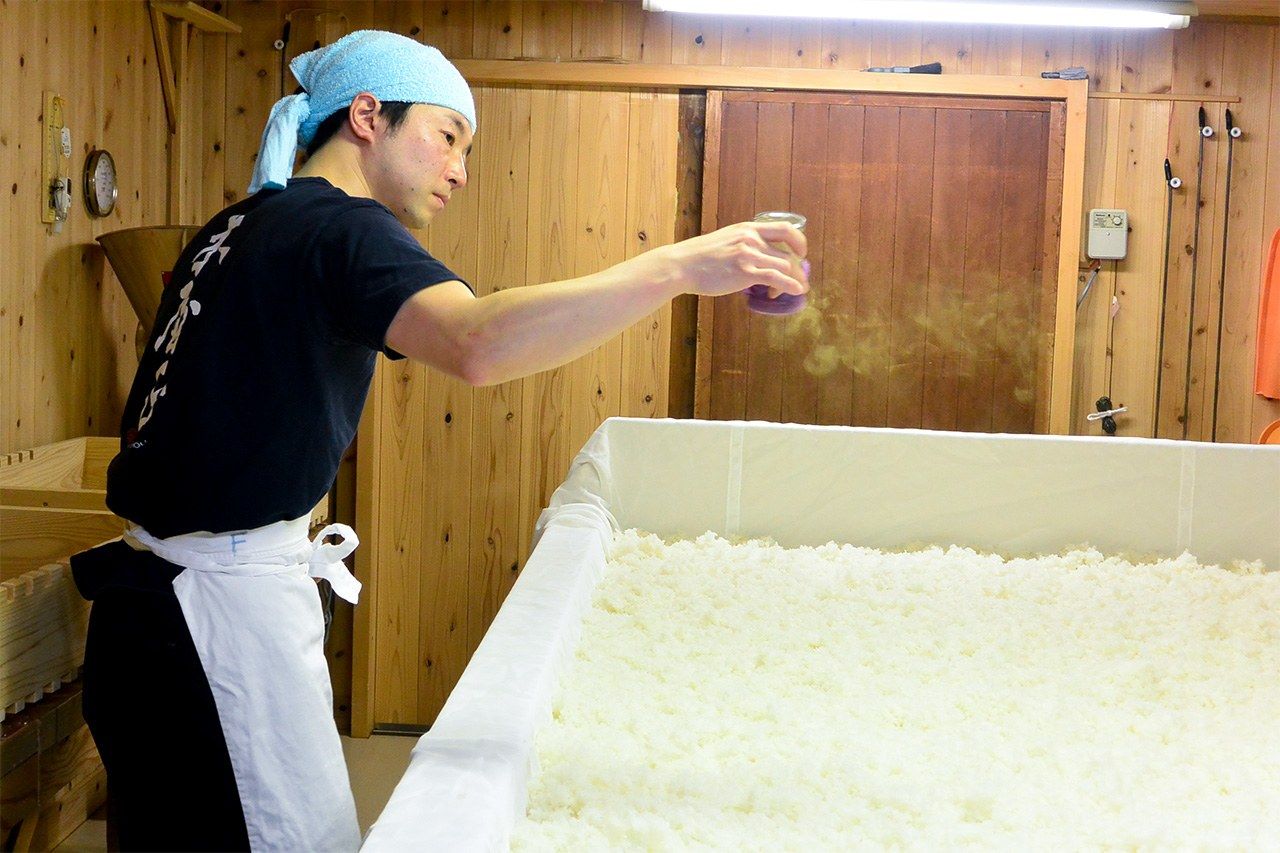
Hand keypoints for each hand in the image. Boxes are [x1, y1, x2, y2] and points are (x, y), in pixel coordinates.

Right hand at [658, 221, 808, 299]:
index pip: (785, 229)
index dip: (799, 241)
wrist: (682, 265)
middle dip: (797, 268)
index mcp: (748, 228)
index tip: (800, 253)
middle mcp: (752, 238)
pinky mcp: (745, 272)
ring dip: (792, 281)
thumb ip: (743, 244)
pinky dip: (790, 285)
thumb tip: (757, 258)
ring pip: (785, 266)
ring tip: (784, 292)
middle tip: (797, 279)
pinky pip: (777, 278)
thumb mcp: (726, 240)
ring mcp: (749, 254)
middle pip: (788, 252)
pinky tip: (796, 291)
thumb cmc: (699, 257)